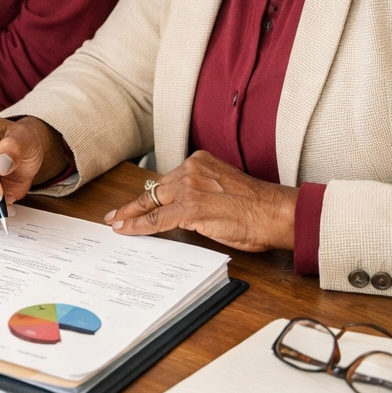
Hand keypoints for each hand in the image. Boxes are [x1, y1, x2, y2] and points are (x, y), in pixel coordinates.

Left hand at [104, 150, 297, 251]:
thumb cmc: (258, 206)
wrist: (275, 212)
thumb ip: (202, 192)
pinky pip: (156, 219)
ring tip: (116, 222)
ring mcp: (188, 188)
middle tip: (116, 213)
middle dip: (134, 204)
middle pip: (155, 190)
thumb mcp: (223, 187)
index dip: (150, 193)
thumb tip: (185, 210)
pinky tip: (126, 230)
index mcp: (199, 162)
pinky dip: (138, 225)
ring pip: (151, 203)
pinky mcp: (189, 208)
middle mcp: (191, 170)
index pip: (168, 180)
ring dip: (131, 214)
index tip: (137, 200)